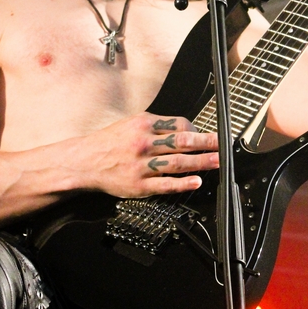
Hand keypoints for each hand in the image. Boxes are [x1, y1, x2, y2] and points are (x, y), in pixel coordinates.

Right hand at [84, 112, 218, 198]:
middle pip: (182, 141)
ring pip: (177, 163)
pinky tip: (196, 182)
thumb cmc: (110, 142)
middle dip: (207, 142)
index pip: (179, 124)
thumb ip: (157, 126)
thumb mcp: (132, 123)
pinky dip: (182, 183)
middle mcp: (144, 142)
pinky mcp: (138, 184)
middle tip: (224, 144)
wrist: (84, 161)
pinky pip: (164, 184)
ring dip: (201, 162)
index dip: (198, 129)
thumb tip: (185, 129)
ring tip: (218, 162)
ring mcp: (142, 165)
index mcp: (144, 124)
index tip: (211, 134)